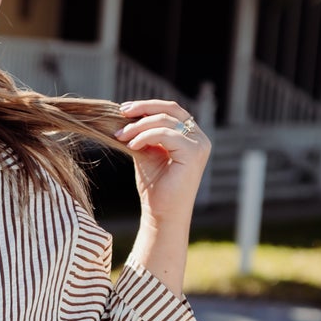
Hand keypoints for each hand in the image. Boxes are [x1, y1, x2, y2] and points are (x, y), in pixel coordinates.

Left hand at [113, 99, 209, 219]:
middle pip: (171, 109)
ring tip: (121, 136)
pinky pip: (165, 135)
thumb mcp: (148, 153)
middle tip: (121, 114)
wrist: (161, 214)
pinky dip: (145, 137)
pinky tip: (132, 146)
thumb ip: (145, 133)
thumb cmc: (155, 188)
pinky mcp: (193, 153)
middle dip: (143, 109)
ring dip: (138, 126)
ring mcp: (199, 145)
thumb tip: (127, 114)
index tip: (124, 110)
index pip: (171, 110)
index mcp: (191, 136)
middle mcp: (200, 138)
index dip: (147, 106)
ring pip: (165, 121)